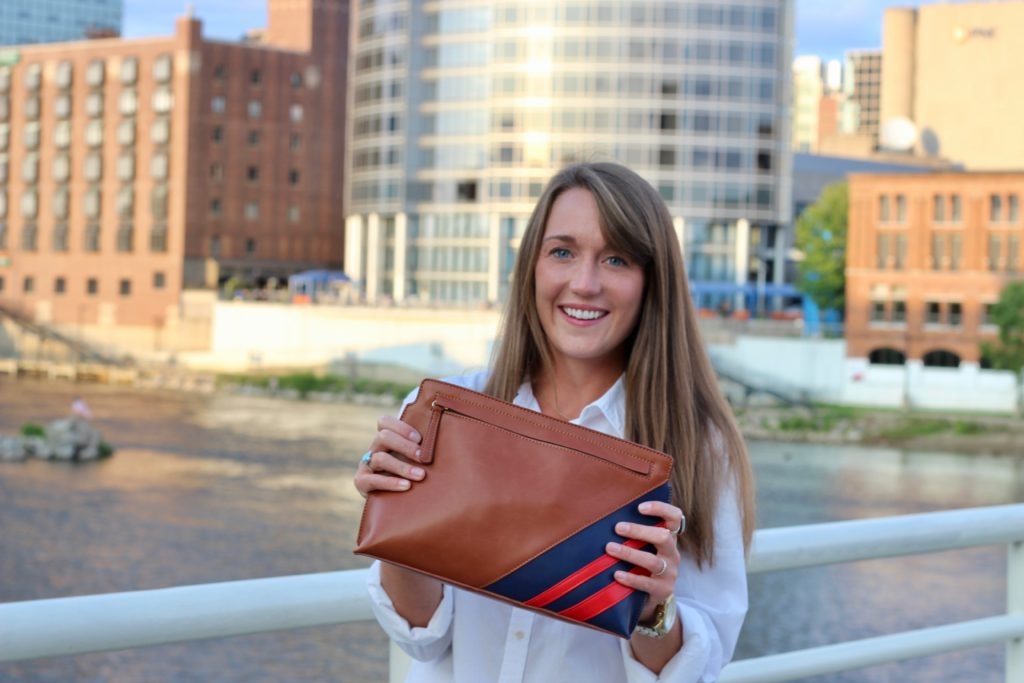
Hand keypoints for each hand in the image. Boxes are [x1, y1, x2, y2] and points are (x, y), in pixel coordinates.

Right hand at [353, 415, 426, 497]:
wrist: (392, 503)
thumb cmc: (411, 474)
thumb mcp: (413, 458)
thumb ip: (421, 447)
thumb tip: (446, 435)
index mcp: (385, 439)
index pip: (384, 422)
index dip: (401, 427)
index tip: (419, 439)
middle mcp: (374, 449)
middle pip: (383, 437)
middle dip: (406, 446)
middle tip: (424, 458)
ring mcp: (366, 465)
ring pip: (381, 459)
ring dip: (403, 467)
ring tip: (421, 475)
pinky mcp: (362, 482)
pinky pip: (374, 480)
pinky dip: (391, 483)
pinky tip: (406, 486)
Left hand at [605, 501, 684, 617]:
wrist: (653, 596)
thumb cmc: (642, 562)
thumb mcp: (645, 545)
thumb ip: (635, 531)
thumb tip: (607, 512)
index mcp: (669, 537)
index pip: (674, 517)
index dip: (660, 509)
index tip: (640, 507)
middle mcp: (672, 553)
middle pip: (663, 537)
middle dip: (639, 531)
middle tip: (617, 527)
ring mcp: (669, 572)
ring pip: (652, 561)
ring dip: (629, 553)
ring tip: (610, 548)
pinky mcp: (663, 590)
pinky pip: (646, 583)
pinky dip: (630, 578)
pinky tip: (616, 574)